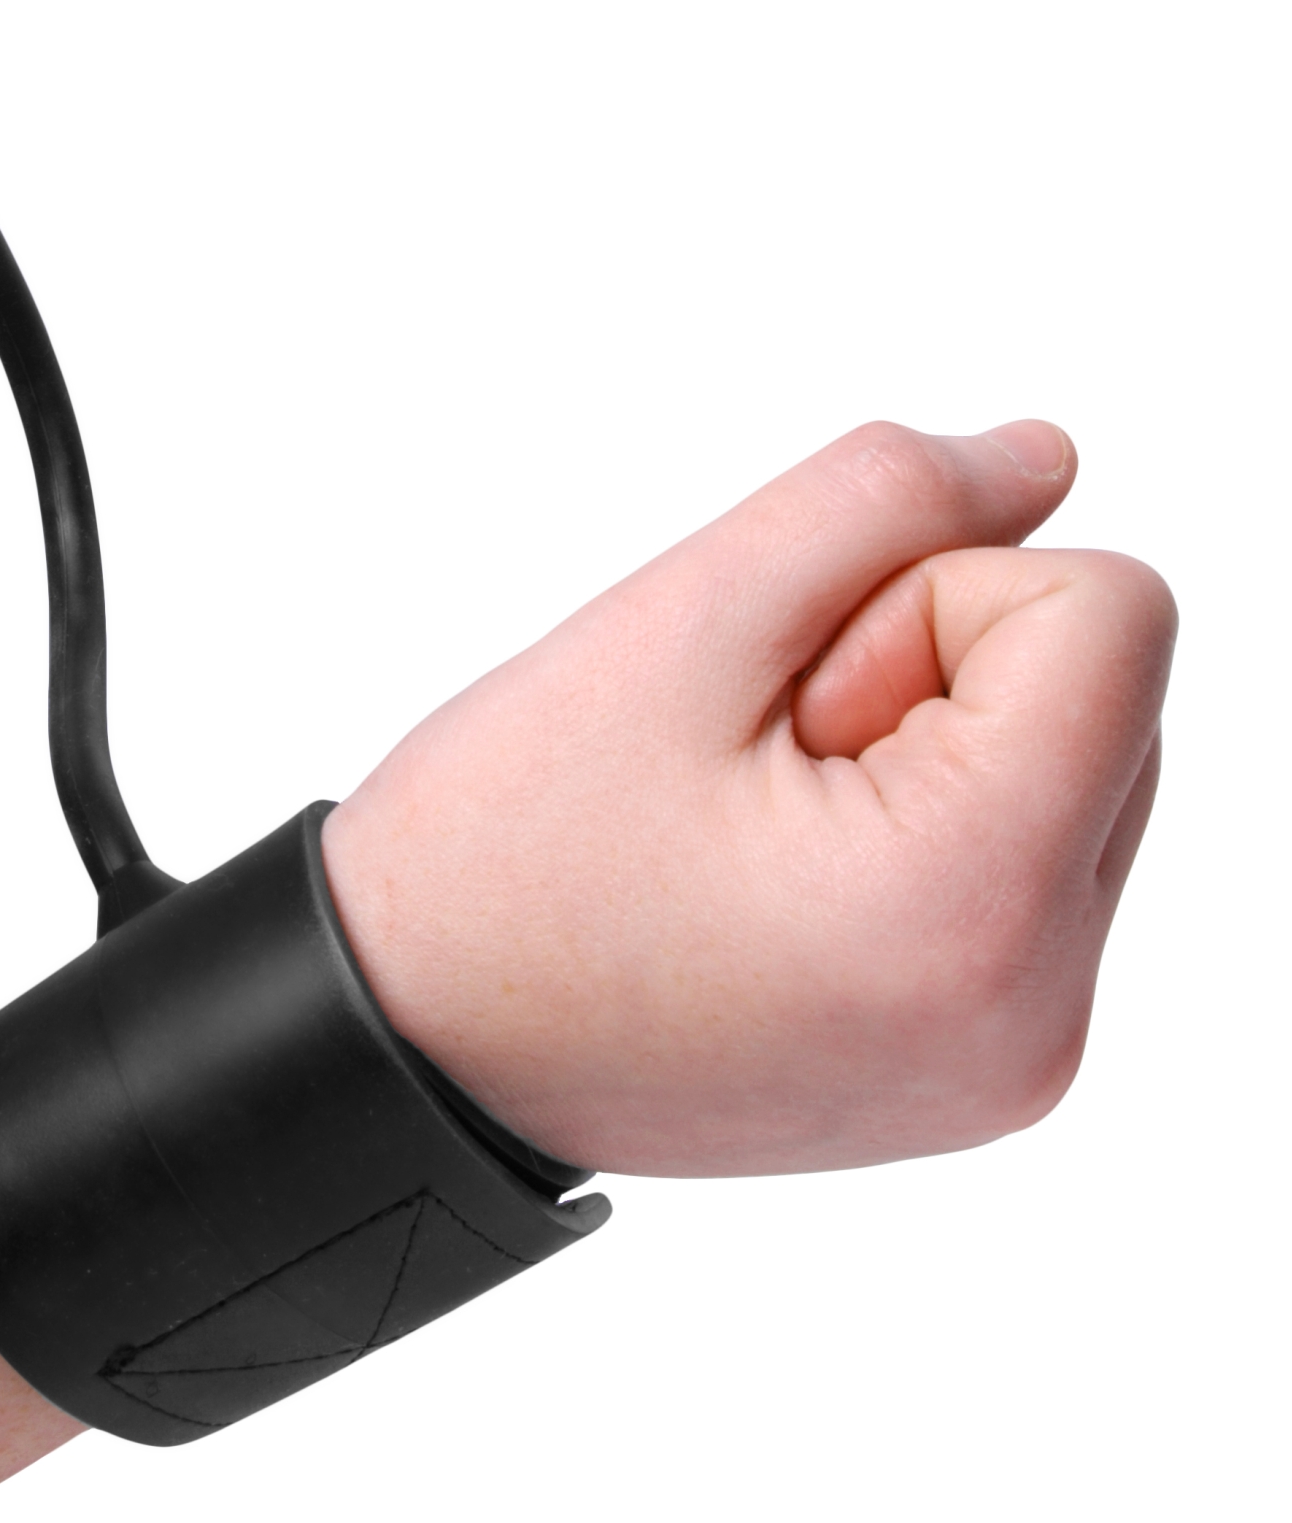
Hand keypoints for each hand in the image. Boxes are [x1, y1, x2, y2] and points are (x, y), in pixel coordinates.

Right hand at [322, 421, 1174, 1175]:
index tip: (790, 693)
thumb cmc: (503, 855)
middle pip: (1106, 690)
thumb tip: (1044, 458)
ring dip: (930, 736)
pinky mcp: (988, 1064)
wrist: (409, 1047)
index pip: (1114, 613)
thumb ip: (885, 499)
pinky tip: (784, 862)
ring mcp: (1020, 1057)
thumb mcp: (684, 620)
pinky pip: (1032, 856)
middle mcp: (1040, 1014)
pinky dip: (927, 814)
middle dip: (933, 666)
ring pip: (1076, 762)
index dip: (933, 591)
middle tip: (759, 755)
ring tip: (761, 816)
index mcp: (975, 909)